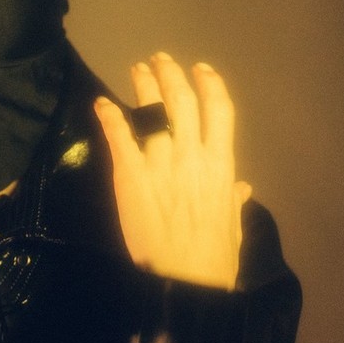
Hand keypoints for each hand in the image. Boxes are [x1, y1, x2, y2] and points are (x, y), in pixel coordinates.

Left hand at [93, 52, 249, 289]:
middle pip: (181, 102)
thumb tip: (241, 186)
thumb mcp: (233, 228)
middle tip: (159, 59)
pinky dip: (110, 116)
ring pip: (152, 111)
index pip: (219, 111)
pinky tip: (102, 103)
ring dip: (143, 86)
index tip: (201, 69)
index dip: (210, 84)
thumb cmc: (213, 260)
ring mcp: (160, 164)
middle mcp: (192, 156)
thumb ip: (234, 201)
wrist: (182, 283)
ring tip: (137, 69)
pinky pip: (120, 137)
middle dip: (170, 75)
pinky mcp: (131, 176)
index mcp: (221, 166)